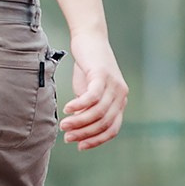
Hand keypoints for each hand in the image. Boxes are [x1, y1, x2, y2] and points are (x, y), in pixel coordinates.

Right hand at [58, 27, 127, 149]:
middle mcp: (121, 95)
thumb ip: (87, 109)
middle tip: (67, 137)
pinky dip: (79, 106)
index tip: (80, 147)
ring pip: (98, 112)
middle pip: (104, 123)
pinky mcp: (102, 74)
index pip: (112, 129)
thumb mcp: (88, 91)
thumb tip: (77, 129)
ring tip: (64, 125)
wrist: (89, 38)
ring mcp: (113, 84)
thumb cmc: (88, 66)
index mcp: (120, 101)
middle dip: (85, 133)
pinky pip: (92, 97)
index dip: (96, 141)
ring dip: (79, 122)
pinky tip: (67, 109)